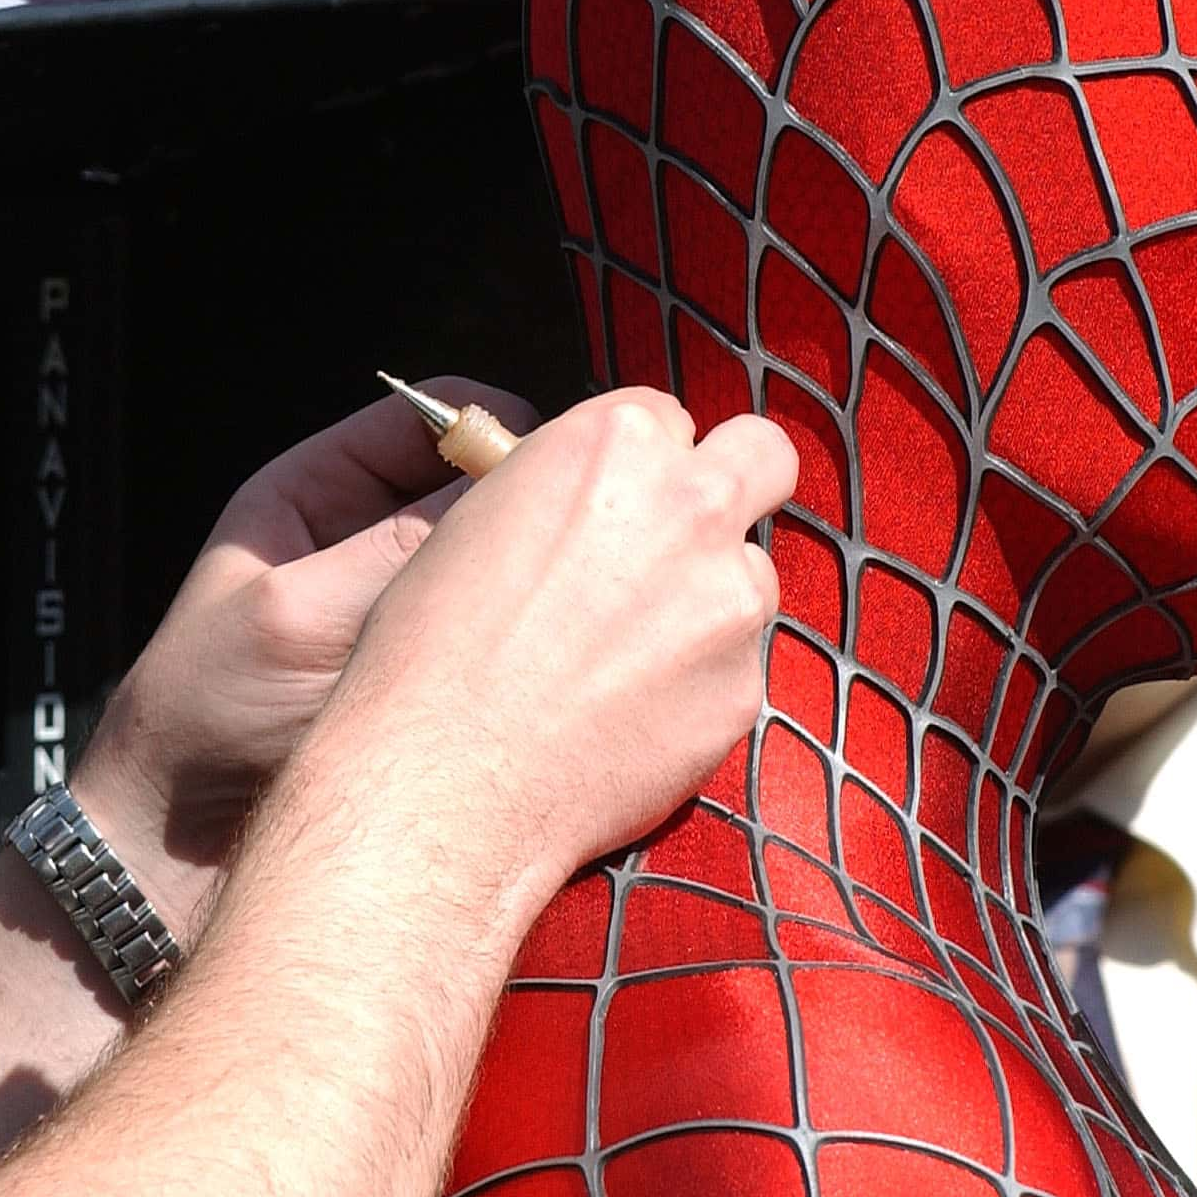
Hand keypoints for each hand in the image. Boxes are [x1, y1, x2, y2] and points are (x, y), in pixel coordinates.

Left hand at [70, 378, 540, 926]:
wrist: (175, 862)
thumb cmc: (199, 726)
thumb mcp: (295, 620)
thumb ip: (396, 553)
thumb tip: (511, 492)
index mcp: (314, 495)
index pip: (429, 419)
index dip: (495, 429)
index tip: (551, 469)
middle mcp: (365, 547)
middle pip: (477, 492)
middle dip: (527, 511)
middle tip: (579, 545)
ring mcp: (403, 618)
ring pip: (497, 573)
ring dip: (532, 589)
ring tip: (569, 614)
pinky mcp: (433, 690)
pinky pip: (498, 651)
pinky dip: (529, 655)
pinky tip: (554, 673)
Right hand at [294, 387, 795, 905]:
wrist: (448, 778)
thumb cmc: (435, 653)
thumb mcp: (476, 524)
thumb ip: (564, 488)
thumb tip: (595, 501)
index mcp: (614, 444)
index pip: (668, 418)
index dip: (644, 462)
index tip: (622, 498)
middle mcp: (688, 506)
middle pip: (761, 456)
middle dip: (735, 482)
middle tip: (689, 532)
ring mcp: (727, 599)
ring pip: (750, 576)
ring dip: (708, 602)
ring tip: (625, 656)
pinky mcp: (742, 686)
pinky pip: (734, 668)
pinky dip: (695, 684)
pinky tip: (627, 714)